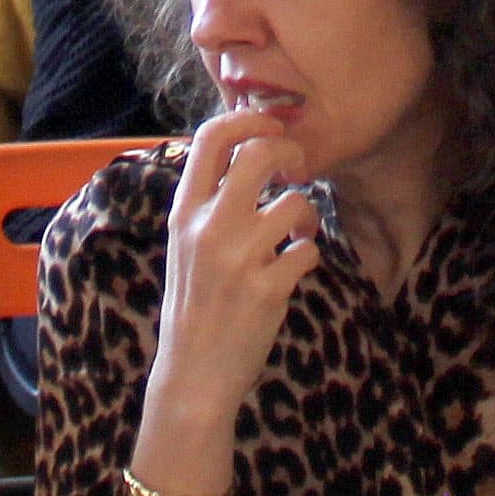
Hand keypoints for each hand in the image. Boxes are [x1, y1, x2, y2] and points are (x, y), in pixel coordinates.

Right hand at [140, 110, 321, 436]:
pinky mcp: (267, 289)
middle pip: (260, 154)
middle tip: (297, 170)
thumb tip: (243, 150)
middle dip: (289, 153)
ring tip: (300, 231)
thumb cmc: (194, 304)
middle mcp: (208, 228)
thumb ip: (208, 201)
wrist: (192, 376)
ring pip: (295, 202)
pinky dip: (310, 253)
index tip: (269, 128)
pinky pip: (308, 250)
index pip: (211, 137)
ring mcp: (239, 259)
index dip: (248, 119)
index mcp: (185, 212)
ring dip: (307, 212)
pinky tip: (297, 264)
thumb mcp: (184, 245)